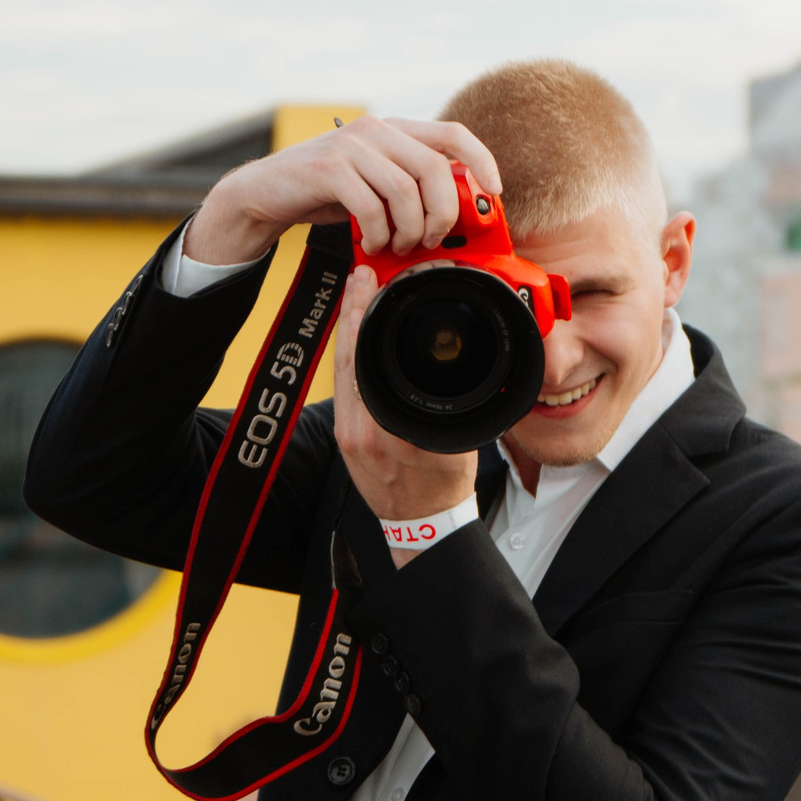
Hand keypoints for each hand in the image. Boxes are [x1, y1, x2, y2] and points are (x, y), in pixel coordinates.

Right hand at [182, 116, 503, 265]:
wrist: (265, 193)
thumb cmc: (326, 192)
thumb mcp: (374, 183)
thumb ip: (410, 185)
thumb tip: (458, 209)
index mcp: (394, 130)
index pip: (454, 134)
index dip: (482, 161)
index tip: (495, 192)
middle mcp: (376, 131)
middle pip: (437, 169)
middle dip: (442, 214)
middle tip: (429, 240)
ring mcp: (351, 146)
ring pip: (407, 191)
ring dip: (408, 230)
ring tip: (396, 245)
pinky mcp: (329, 168)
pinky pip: (372, 206)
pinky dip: (377, 234)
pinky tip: (371, 243)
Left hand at [331, 265, 476, 557]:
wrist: (421, 525)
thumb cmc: (445, 486)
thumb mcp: (459, 444)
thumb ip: (451, 406)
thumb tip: (453, 366)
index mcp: (393, 432)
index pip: (367, 359)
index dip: (364, 315)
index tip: (368, 281)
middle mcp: (363, 433)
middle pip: (348, 358)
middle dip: (353, 311)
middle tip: (359, 275)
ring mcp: (349, 436)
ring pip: (342, 370)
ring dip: (349, 330)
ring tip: (357, 294)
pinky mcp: (345, 439)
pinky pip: (343, 387)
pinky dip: (349, 355)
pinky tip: (355, 334)